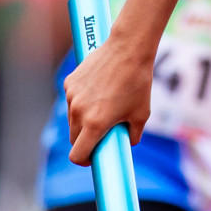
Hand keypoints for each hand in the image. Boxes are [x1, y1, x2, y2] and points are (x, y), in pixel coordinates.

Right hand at [64, 34, 152, 166]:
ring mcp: (71, 96)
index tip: (92, 158)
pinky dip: (82, 102)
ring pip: (72, 119)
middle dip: (86, 141)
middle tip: (102, 134)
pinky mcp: (69, 82)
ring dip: (83, 121)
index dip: (84, 160)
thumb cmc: (138, 83)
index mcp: (95, 123)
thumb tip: (128, 144)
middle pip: (74, 139)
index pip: (77, 155)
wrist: (128, 49)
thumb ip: (133, 135)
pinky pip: (72, 101)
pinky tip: (99, 91)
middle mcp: (78, 112)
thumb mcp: (142, 114)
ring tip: (104, 107)